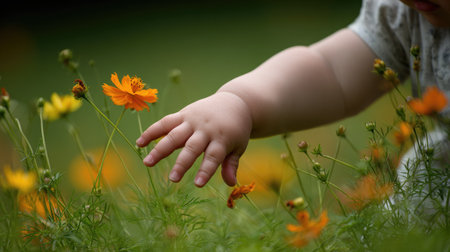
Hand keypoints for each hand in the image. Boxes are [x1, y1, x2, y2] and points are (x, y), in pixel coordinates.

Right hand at [136, 91, 252, 186]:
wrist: (234, 102)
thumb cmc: (236, 130)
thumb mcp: (239, 146)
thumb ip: (231, 163)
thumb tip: (231, 184)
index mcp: (222, 138)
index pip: (213, 156)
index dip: (206, 170)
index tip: (198, 184)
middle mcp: (206, 130)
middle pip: (192, 147)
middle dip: (182, 164)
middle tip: (173, 179)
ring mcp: (193, 121)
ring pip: (174, 135)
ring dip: (160, 149)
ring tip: (147, 163)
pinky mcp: (184, 114)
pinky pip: (166, 122)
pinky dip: (152, 131)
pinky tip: (140, 142)